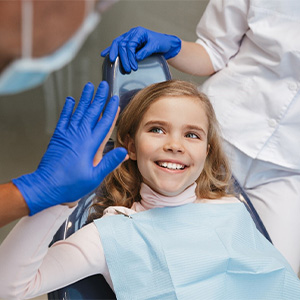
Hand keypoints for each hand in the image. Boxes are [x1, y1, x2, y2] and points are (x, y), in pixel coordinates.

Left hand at [12, 81, 126, 214]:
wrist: (45, 185)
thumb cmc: (70, 184)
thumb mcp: (95, 177)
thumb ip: (109, 163)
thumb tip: (123, 152)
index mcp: (90, 145)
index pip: (104, 123)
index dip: (111, 110)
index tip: (115, 100)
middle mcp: (79, 136)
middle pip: (92, 112)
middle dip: (99, 98)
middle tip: (103, 85)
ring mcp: (68, 134)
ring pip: (78, 111)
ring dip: (85, 98)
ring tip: (89, 87)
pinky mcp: (58, 137)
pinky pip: (64, 118)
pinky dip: (67, 108)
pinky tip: (70, 100)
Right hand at [101, 26, 180, 72]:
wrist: (165, 44)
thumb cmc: (161, 43)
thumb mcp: (155, 46)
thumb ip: (145, 51)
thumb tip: (136, 57)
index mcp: (138, 33)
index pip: (130, 45)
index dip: (130, 57)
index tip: (134, 67)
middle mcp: (132, 34)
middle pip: (122, 45)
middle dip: (123, 58)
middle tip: (127, 69)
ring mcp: (129, 38)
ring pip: (117, 44)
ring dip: (114, 54)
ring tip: (112, 62)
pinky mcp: (128, 43)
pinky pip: (117, 46)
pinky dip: (111, 50)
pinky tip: (104, 54)